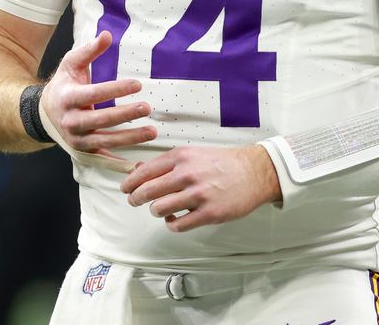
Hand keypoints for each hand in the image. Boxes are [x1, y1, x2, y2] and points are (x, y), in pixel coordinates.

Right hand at [40, 31, 155, 158]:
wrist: (45, 113)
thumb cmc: (63, 85)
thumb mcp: (71, 63)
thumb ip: (89, 50)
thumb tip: (107, 35)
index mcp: (68, 98)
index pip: (95, 94)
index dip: (116, 90)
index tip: (137, 84)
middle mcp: (71, 121)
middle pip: (101, 120)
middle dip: (125, 115)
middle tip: (147, 108)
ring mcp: (77, 139)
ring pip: (105, 141)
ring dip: (129, 138)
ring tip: (152, 132)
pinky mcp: (84, 151)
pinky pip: (104, 157)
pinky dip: (121, 161)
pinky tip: (140, 159)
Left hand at [120, 144, 281, 231]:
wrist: (252, 172)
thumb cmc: (221, 163)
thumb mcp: (193, 154)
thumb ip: (168, 163)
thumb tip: (139, 170)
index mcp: (181, 157)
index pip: (145, 171)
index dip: (130, 182)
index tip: (126, 188)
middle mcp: (187, 174)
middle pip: (147, 191)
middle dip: (136, 199)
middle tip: (135, 201)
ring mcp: (198, 194)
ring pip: (159, 209)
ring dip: (156, 211)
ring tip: (162, 209)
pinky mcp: (208, 213)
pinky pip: (178, 225)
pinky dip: (172, 224)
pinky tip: (175, 219)